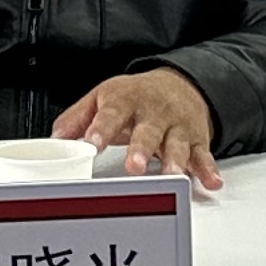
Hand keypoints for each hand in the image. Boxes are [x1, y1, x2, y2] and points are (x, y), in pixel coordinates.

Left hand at [54, 66, 224, 190]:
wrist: (179, 83)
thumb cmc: (136, 96)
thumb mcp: (104, 98)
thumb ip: (78, 118)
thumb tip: (55, 138)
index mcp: (126, 100)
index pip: (111, 113)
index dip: (101, 129)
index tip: (91, 144)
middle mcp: (154, 113)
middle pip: (148, 131)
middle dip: (141, 148)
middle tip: (134, 166)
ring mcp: (177, 126)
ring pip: (177, 144)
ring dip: (175, 161)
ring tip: (172, 175)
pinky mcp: (196, 139)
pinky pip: (203, 155)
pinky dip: (207, 169)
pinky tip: (210, 181)